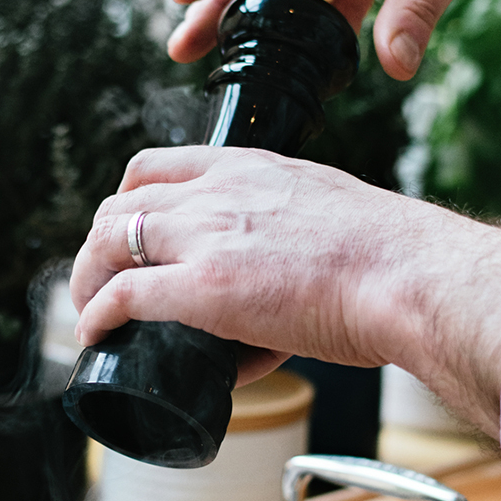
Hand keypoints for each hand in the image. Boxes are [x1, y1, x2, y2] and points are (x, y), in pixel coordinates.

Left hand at [70, 146, 500, 435]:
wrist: (412, 276)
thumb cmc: (388, 260)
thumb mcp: (325, 219)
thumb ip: (287, 244)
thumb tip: (274, 306)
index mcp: (249, 167)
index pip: (157, 167)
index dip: (127, 202)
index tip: (127, 234)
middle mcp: (218, 192)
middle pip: (121, 202)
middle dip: (99, 243)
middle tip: (100, 279)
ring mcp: (207, 236)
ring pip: (109, 240)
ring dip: (88, 277)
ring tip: (90, 310)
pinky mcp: (203, 286)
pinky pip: (122, 295)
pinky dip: (97, 315)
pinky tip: (94, 333)